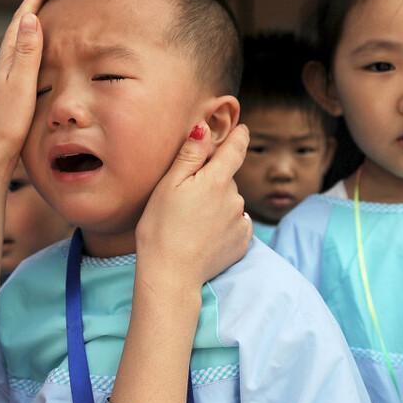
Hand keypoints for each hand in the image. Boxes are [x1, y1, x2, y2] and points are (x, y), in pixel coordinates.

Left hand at [0, 0, 50, 177]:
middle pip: (15, 32)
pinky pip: (19, 66)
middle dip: (30, 12)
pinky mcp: (5, 98)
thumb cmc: (5, 122)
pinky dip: (27, 55)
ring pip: (16, 49)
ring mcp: (1, 84)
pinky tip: (30, 66)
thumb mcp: (20, 83)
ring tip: (41, 24)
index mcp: (5, 61)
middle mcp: (0, 69)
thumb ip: (25, 52)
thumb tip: (29, 17)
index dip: (32, 2)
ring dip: (28, 33)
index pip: (19, 23)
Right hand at [135, 123, 250, 289]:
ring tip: (191, 220)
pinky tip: (203, 234)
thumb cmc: (161, 228)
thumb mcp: (168, 185)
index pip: (236, 148)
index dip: (239, 135)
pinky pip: (235, 223)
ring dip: (217, 203)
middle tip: (186, 195)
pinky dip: (223, 224)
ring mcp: (241, 221)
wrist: (171, 274)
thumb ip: (190, 155)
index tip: (241, 129)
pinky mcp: (242, 242)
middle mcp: (235, 198)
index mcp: (217, 180)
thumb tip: (206, 128)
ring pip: (230, 201)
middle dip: (213, 179)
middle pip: (228, 178)